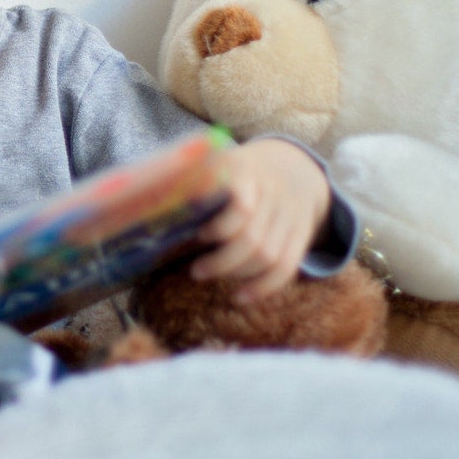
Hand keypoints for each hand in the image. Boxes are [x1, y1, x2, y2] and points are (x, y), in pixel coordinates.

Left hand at [191, 137, 331, 304]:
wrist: (289, 167)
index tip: (198, 235)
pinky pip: (287, 267)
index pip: (241, 207)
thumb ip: (193, 180)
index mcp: (248, 172)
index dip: (219, 228)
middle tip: (195, 271)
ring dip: (235, 273)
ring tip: (206, 274)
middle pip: (252, 239)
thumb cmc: (234, 171)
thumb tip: (157, 205)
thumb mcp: (215, 161)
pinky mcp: (301, 236)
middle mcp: (273, 193)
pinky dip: (263, 287)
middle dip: (221, 261)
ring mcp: (290, 215)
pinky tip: (240, 297)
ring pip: (268, 256)